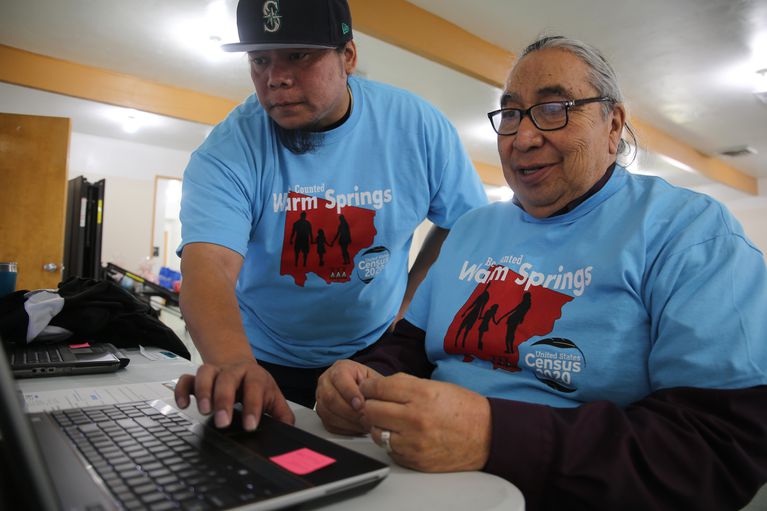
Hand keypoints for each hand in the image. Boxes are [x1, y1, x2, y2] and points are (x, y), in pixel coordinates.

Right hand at [174, 359, 294, 430]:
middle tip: (223, 422)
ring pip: (205, 374)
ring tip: (204, 411)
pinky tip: (183, 405)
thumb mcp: (273, 397)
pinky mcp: (198, 378)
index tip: (250, 425)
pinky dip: (182, 390)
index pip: (255, 387)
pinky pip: (186, 379)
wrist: (240, 364)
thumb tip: (289, 432)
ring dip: (203, 391)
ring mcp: (215, 372)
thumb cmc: (257, 386)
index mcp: (255, 376)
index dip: (252, 406)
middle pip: (228, 379)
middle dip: (225, 400)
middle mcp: (234, 371)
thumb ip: (282, 415)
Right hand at [316, 360, 381, 434]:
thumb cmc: (367, 382)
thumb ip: (373, 387)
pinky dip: (345, 429)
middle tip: (365, 417)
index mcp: (340, 368)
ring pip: (328, 413)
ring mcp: (321, 397)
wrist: (361, 387)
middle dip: (350, 411)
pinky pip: (330, 424)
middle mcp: (326, 381)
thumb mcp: (373, 379)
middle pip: (331, 398)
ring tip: (364, 423)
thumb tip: (376, 399)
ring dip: (348, 422)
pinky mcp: (322, 413)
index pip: (340, 379)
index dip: (350, 393)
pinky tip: (358, 427)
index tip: (361, 404)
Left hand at [360, 373, 490, 472]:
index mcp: (421, 394)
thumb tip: (377, 387)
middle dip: (370, 405)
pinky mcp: (415, 460)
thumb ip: (405, 385)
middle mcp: (415, 418)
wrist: (488, 436)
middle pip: (371, 410)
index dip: (369, 387)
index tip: (369, 388)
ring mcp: (414, 442)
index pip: (378, 388)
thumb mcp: (435, 386)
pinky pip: (389, 450)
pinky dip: (391, 443)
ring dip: (379, 426)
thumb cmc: (464, 409)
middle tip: (376, 404)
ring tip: (390, 421)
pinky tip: (402, 436)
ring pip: (376, 432)